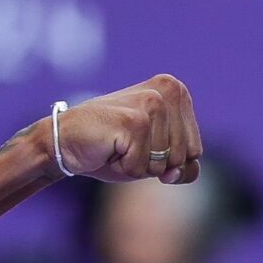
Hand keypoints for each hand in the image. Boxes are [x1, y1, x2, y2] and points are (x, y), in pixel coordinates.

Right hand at [49, 74, 201, 183]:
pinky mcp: (134, 121)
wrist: (67, 142)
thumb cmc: (114, 149)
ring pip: (163, 164)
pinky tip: (110, 148)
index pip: (196, 152)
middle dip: (156, 164)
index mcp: (177, 92)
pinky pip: (142, 168)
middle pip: (184, 158)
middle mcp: (167, 90)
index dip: (170, 162)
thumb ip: (183, 167)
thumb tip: (175, 172)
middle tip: (128, 145)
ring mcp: (151, 104)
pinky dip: (125, 168)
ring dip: (139, 166)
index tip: (144, 144)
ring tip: (119, 145)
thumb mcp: (158, 160)